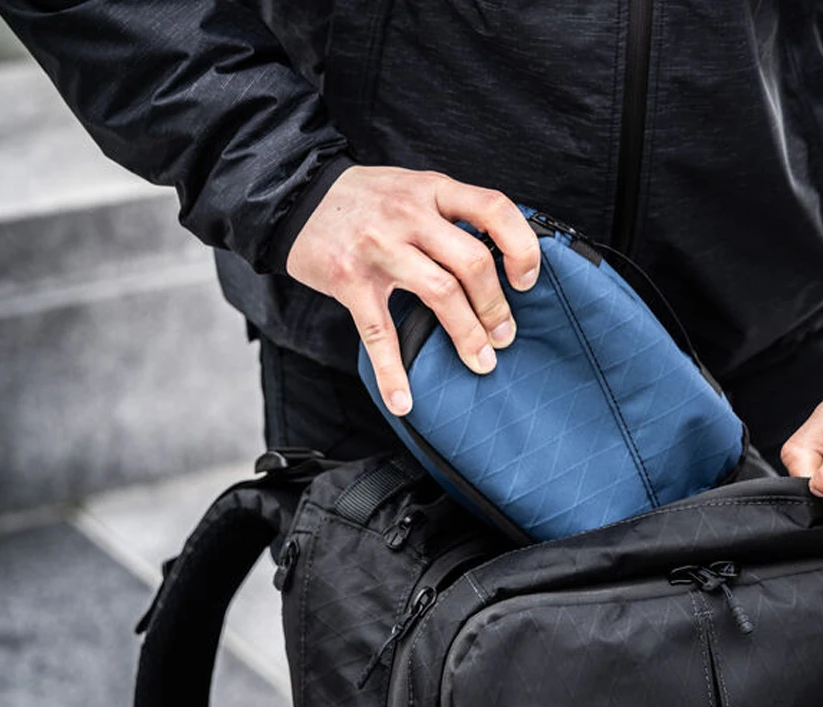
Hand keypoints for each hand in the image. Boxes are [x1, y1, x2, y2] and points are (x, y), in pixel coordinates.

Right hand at [285, 165, 542, 416]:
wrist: (295, 196)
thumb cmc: (366, 200)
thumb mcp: (414, 189)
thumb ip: (452, 216)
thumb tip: (502, 260)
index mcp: (433, 190)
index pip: (494, 208)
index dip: (520, 246)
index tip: (527, 280)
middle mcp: (410, 214)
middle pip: (472, 261)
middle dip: (496, 307)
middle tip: (504, 336)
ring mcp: (379, 247)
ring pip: (440, 293)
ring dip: (468, 334)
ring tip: (482, 361)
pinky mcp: (350, 280)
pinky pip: (378, 333)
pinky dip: (393, 372)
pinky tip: (404, 400)